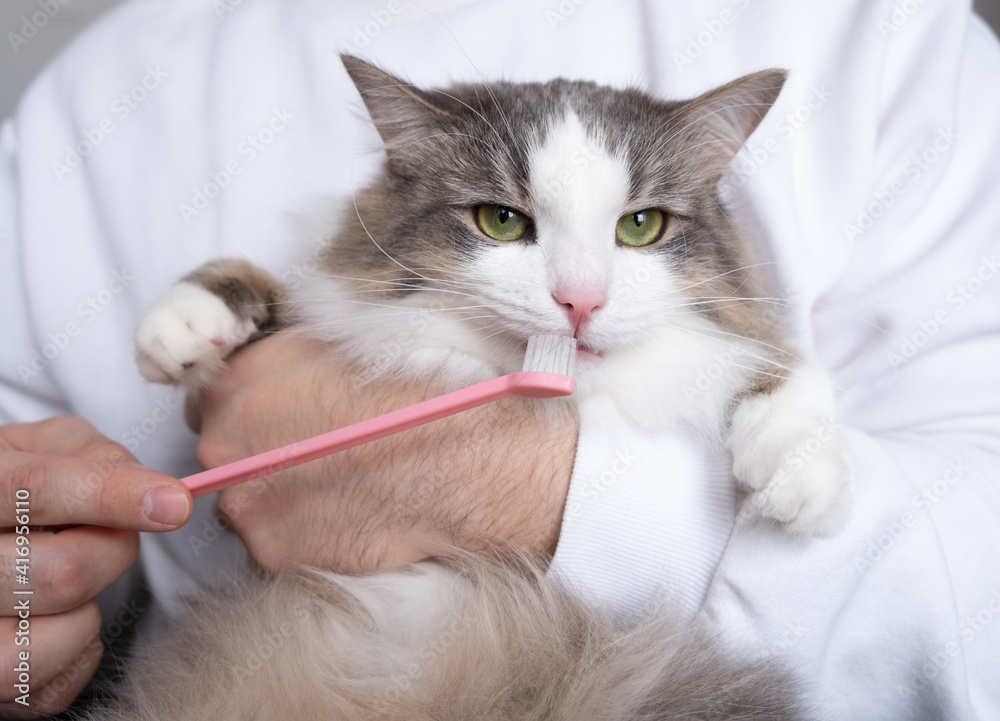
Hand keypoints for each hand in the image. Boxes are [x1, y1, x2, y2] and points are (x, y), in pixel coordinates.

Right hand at [0, 417, 191, 718]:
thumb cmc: (10, 482)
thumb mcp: (40, 447)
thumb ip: (93, 456)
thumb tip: (151, 490)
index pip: (34, 491)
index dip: (112, 497)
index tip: (175, 504)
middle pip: (62, 573)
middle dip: (112, 552)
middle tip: (105, 535)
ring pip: (49, 640)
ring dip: (84, 611)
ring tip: (66, 577)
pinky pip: (46, 690)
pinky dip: (74, 652)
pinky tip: (59, 617)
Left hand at [192, 332, 578, 573]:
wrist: (456, 464)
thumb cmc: (414, 396)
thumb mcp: (342, 345)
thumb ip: (285, 360)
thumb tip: (270, 370)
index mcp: (238, 381)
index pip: (208, 396)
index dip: (246, 405)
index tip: (274, 417)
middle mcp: (223, 442)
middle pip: (220, 450)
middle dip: (257, 451)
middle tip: (311, 454)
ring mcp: (244, 502)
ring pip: (243, 501)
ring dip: (273, 496)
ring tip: (333, 488)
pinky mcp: (273, 552)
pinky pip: (272, 542)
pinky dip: (299, 533)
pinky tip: (342, 516)